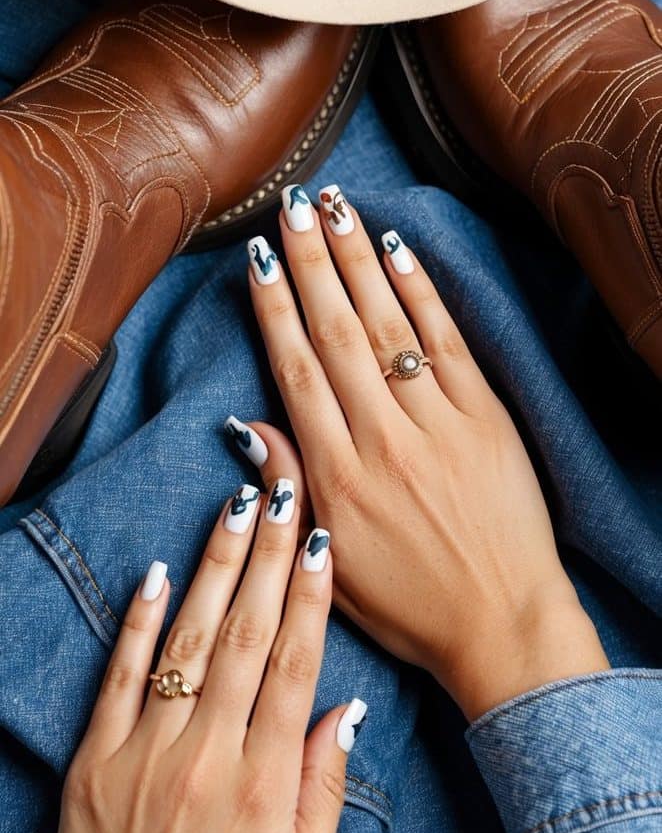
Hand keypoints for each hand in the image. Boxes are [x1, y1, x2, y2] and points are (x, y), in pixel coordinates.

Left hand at [48, 482, 365, 832]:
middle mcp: (208, 757)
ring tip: (234, 508)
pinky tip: (158, 572)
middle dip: (268, 554)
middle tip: (282, 491)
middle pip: (246, 635)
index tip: (321, 539)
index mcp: (266, 785)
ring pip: (188, 642)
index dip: (311, 595)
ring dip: (214, 569)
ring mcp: (145, 756)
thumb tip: (349, 708)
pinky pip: (119, 679)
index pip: (295, 664)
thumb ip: (325, 790)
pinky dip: (139, 622)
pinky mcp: (93, 765)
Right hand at [240, 186, 607, 720]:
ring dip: (357, 261)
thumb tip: (248, 424)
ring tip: (334, 207)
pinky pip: (447, 343)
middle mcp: (384, 441)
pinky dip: (421, 293)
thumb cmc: (414, 607)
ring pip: (388, 327)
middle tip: (291, 205)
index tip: (260, 257)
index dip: (275, 308)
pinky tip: (397, 252)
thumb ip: (290, 489)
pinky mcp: (487, 420)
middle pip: (337, 334)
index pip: (296, 372)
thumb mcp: (331, 566)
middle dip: (310, 262)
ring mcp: (439, 426)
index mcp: (338, 480)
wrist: (504, 627)